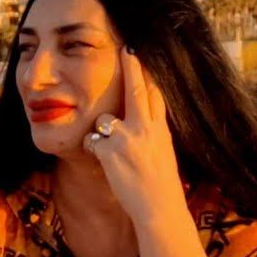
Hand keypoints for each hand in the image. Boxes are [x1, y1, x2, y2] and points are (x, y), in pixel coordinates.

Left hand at [81, 46, 187, 224]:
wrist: (159, 208)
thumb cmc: (161, 184)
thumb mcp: (163, 151)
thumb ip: (153, 130)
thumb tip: (147, 115)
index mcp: (161, 129)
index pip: (154, 94)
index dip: (147, 74)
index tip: (140, 53)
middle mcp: (146, 129)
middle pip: (137, 91)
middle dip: (131, 67)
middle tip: (126, 48)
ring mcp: (128, 139)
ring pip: (104, 120)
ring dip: (103, 132)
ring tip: (115, 152)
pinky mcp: (110, 151)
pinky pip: (93, 141)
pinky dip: (94, 151)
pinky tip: (105, 163)